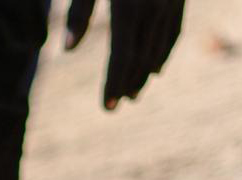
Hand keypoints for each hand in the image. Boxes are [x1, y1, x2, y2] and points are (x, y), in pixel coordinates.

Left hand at [65, 0, 184, 108]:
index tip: (107, 107)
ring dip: (145, 75)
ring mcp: (171, 0)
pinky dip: (164, 53)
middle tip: (117, 104)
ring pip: (160, 48)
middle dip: (129, 84)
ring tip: (133, 94)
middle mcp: (153, 7)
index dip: (114, 84)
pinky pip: (174, 30)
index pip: (121, 57)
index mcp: (128, 6)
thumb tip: (67, 49)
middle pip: (142, 58)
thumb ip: (79, 12)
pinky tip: (156, 69)